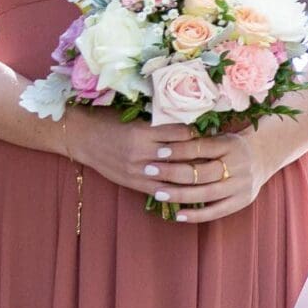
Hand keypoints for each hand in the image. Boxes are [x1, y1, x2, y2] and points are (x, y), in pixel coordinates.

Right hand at [64, 108, 230, 197]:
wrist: (83, 138)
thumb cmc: (110, 121)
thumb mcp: (135, 117)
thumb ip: (160, 122)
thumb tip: (191, 120)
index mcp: (144, 133)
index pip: (181, 134)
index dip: (201, 132)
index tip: (219, 129)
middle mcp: (141, 154)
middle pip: (180, 156)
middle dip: (203, 155)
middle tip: (225, 154)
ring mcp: (137, 171)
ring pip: (173, 176)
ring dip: (194, 174)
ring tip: (216, 171)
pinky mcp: (134, 183)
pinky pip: (161, 191)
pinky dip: (179, 191)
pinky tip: (195, 191)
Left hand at [146, 119, 307, 223]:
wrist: (264, 157)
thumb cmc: (234, 146)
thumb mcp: (222, 137)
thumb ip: (200, 141)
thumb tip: (165, 141)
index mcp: (231, 145)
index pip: (200, 147)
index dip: (178, 150)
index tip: (158, 152)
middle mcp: (238, 165)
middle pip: (200, 172)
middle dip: (172, 172)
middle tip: (149, 170)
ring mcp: (241, 185)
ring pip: (205, 193)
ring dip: (178, 195)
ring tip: (158, 193)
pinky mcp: (242, 201)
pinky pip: (216, 211)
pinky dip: (196, 215)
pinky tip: (177, 215)